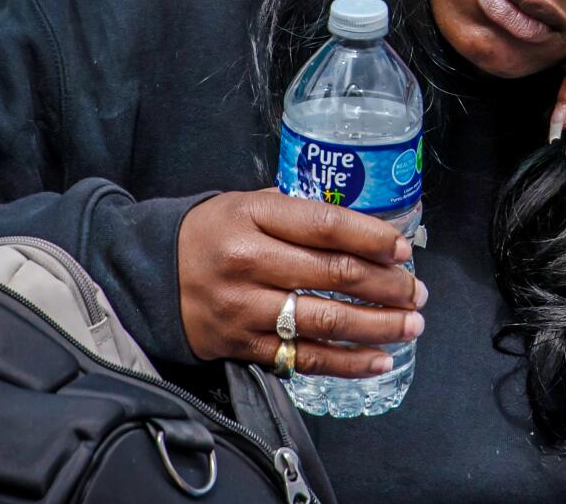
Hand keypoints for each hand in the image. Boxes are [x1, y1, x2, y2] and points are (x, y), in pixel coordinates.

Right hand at [177, 189, 426, 375]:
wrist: (149, 274)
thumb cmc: (209, 233)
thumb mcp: (246, 203)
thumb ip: (298, 214)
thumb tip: (363, 229)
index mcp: (253, 217)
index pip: (325, 227)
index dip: (372, 238)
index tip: (402, 250)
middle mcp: (249, 262)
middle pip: (333, 275)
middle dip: (386, 285)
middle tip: (416, 291)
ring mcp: (246, 308)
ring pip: (325, 321)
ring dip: (377, 326)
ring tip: (410, 324)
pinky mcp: (243, 345)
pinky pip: (304, 358)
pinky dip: (347, 362)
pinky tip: (379, 359)